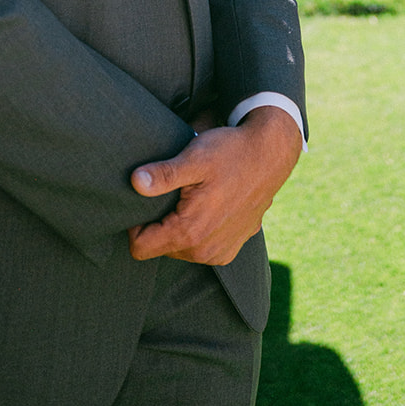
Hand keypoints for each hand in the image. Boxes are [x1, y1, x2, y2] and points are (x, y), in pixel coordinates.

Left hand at [127, 106, 301, 265]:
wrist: (270, 154)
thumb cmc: (230, 153)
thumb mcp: (194, 158)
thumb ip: (163, 175)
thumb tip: (134, 182)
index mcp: (189, 233)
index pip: (140, 248)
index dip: (134, 224)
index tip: (143, 200)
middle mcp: (204, 252)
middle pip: (160, 248)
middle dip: (159, 223)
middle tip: (171, 192)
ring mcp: (220, 253)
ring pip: (180, 248)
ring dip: (178, 226)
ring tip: (190, 196)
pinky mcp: (231, 248)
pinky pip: (200, 247)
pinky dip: (198, 230)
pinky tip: (207, 204)